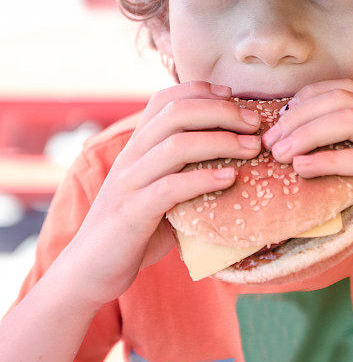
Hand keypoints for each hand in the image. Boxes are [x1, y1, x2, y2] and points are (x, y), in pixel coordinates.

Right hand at [67, 81, 261, 305]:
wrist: (90, 271)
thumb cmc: (136, 231)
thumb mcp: (159, 192)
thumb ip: (184, 172)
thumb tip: (236, 162)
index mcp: (136, 147)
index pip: (164, 100)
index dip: (201, 90)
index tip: (234, 97)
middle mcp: (130, 157)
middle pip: (175, 113)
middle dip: (220, 111)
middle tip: (254, 123)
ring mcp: (128, 184)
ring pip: (174, 145)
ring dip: (220, 141)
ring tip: (251, 147)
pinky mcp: (130, 214)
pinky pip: (168, 188)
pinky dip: (203, 179)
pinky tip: (230, 178)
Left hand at [262, 78, 352, 275]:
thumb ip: (339, 166)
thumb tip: (290, 163)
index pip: (340, 90)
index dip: (303, 101)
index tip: (277, 126)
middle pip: (338, 99)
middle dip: (297, 118)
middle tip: (269, 142)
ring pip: (348, 119)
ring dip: (306, 134)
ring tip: (280, 154)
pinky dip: (328, 160)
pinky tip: (303, 169)